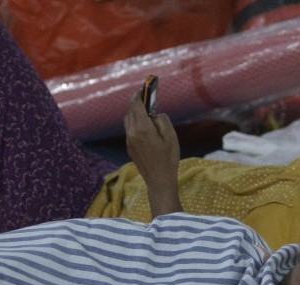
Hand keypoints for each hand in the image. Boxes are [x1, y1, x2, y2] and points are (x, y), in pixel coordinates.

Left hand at [124, 92, 181, 216]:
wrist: (159, 181)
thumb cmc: (168, 159)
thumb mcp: (171, 136)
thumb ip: (162, 120)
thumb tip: (155, 114)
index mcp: (142, 129)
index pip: (136, 105)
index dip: (139, 94)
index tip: (144, 88)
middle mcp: (132, 134)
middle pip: (130, 111)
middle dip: (137, 103)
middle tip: (148, 98)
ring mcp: (129, 142)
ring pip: (128, 121)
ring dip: (135, 113)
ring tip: (147, 113)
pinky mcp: (129, 148)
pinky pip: (130, 130)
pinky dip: (135, 124)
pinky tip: (146, 127)